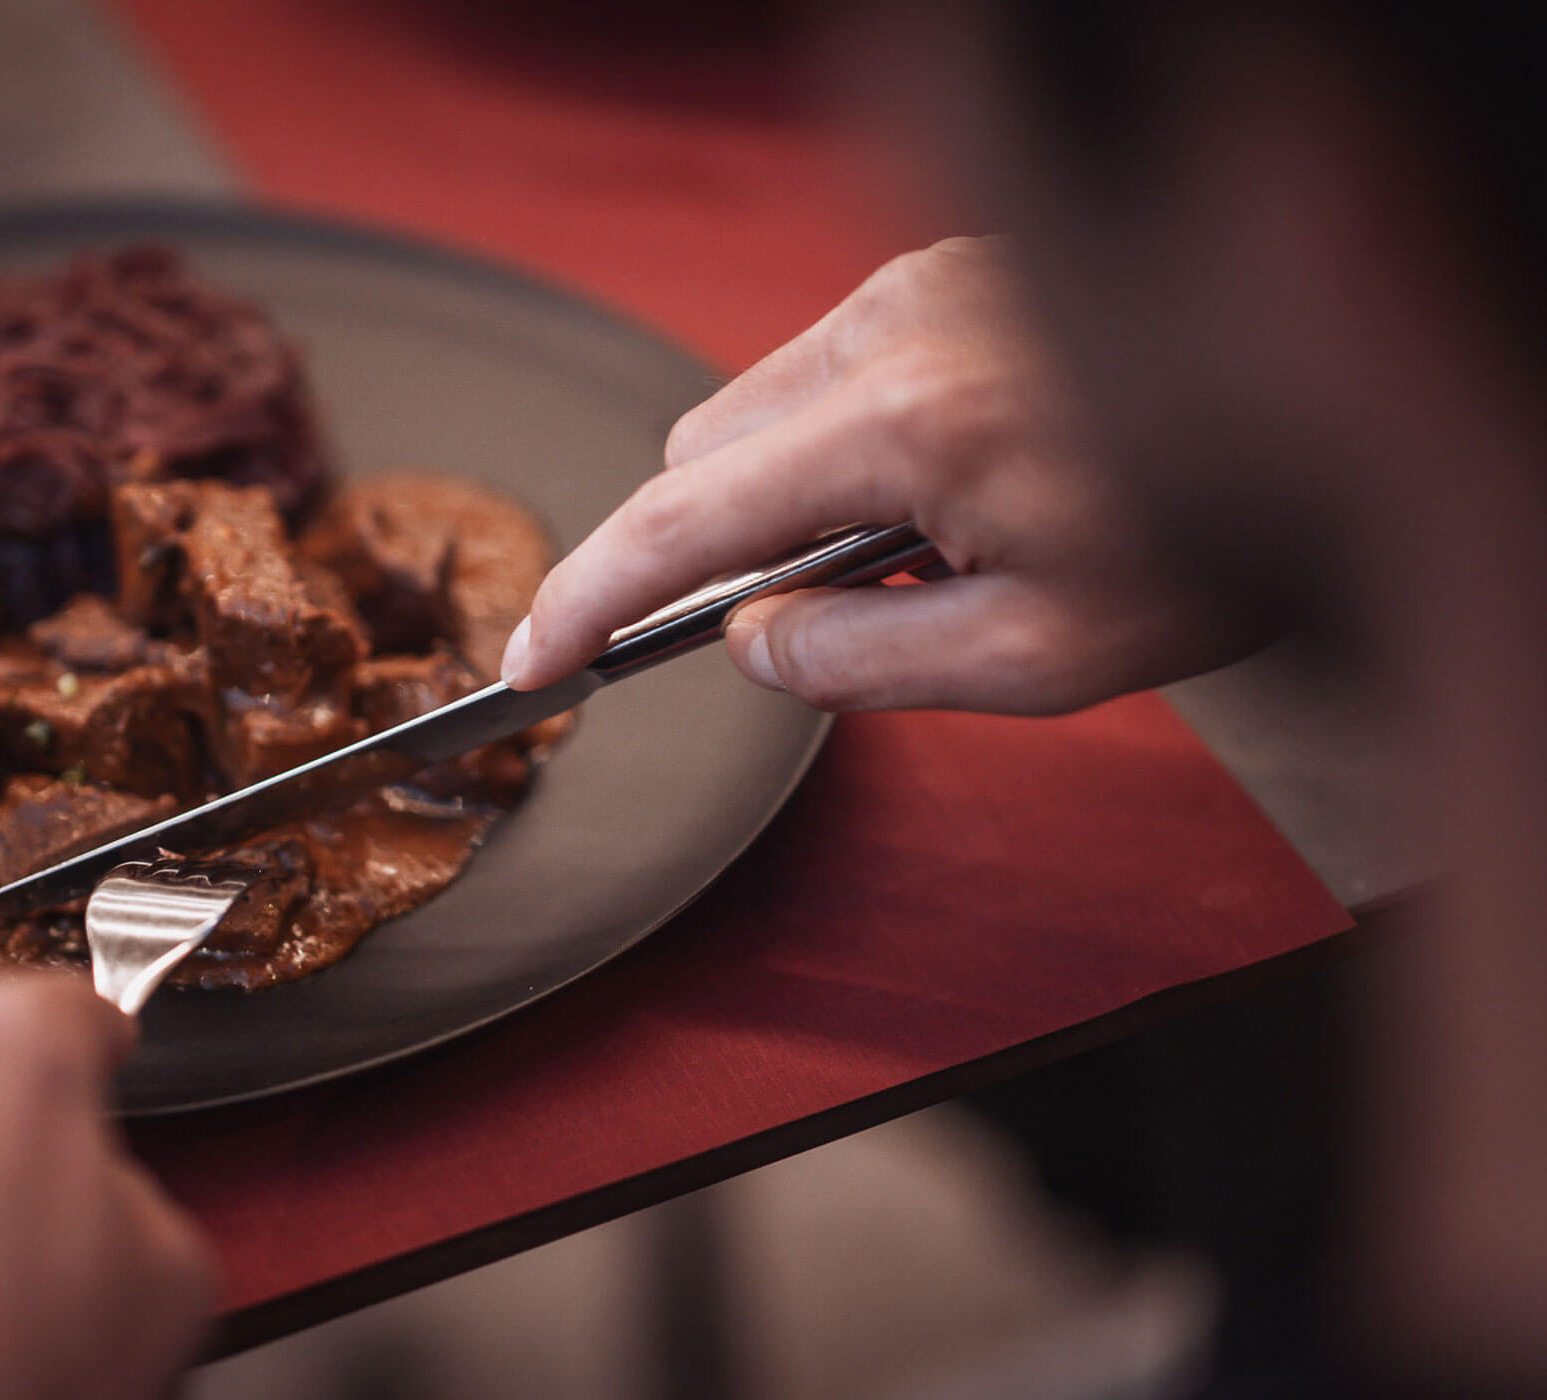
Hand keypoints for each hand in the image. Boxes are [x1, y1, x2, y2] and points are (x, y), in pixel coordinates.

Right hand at [502, 237, 1252, 713]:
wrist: (1339, 425)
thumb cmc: (1219, 540)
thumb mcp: (1035, 657)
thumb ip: (857, 661)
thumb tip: (745, 639)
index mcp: (908, 426)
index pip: (679, 522)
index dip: (585, 599)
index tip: (532, 658)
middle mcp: (893, 328)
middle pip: (700, 453)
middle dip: (720, 549)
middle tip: (835, 617)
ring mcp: (917, 286)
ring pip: (758, 408)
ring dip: (790, 495)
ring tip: (930, 547)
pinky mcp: (945, 275)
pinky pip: (827, 371)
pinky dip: (843, 443)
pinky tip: (952, 484)